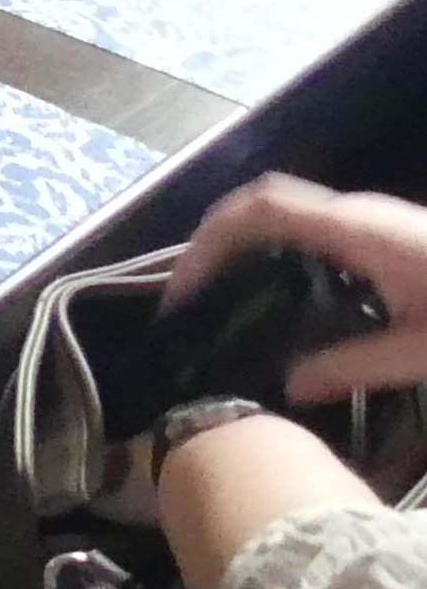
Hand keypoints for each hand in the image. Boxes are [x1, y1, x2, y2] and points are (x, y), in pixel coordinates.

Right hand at [170, 174, 426, 400]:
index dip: (211, 240)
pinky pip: (312, 228)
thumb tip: (290, 385)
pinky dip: (275, 249)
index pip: (261, 209)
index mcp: (359, 231)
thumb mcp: (425, 351)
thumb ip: (355, 365)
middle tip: (189, 297)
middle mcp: (358, 213)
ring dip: (244, 242)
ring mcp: (373, 218)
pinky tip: (278, 296)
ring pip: (287, 213)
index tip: (185, 289)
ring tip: (219, 295)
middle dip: (215, 241)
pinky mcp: (386, 233)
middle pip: (264, 203)